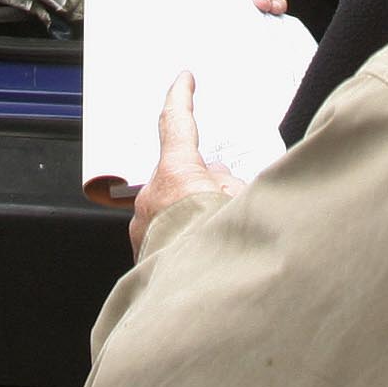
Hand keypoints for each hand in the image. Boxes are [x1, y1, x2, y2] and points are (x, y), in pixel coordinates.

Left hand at [130, 71, 243, 256]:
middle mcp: (152, 198)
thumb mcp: (245, 205)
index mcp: (177, 175)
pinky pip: (166, 236)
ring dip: (196, 217)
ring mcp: (143, 229)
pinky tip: (209, 260)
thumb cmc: (220, 252)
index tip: (184, 79)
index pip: (176, 123)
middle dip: (207, 186)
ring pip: (174, 209)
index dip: (181, 96)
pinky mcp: (142, 256)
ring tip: (224, 242)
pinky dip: (186, 241)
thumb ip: (232, 185)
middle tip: (233, 207)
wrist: (196, 307)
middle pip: (182, 176)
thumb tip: (221, 181)